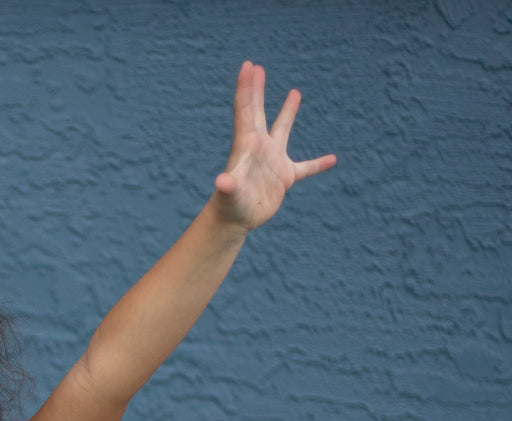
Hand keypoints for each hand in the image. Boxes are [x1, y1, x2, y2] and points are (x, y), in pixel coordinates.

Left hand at [211, 61, 335, 230]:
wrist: (235, 222)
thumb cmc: (230, 208)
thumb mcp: (230, 195)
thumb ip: (228, 186)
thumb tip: (222, 181)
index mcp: (247, 144)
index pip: (246, 109)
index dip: (247, 87)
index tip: (249, 65)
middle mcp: (259, 148)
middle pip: (258, 112)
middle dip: (257, 89)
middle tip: (257, 67)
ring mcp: (272, 161)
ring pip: (282, 130)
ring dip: (288, 112)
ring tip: (294, 92)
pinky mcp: (283, 177)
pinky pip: (305, 167)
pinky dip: (318, 164)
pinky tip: (332, 159)